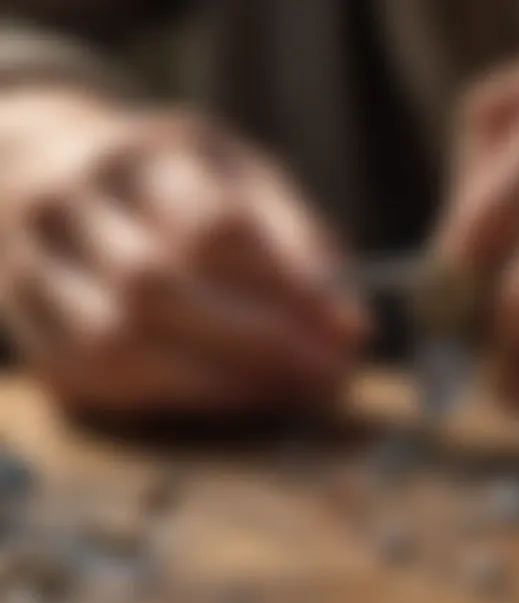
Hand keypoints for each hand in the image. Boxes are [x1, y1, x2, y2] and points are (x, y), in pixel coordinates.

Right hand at [0, 90, 366, 413]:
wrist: (56, 175)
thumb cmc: (177, 186)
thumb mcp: (244, 182)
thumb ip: (300, 243)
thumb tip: (350, 331)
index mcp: (146, 152)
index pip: (217, 226)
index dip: (287, 290)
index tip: (346, 337)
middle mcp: (75, 199)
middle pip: (157, 284)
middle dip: (254, 345)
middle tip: (322, 379)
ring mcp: (33, 261)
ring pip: (116, 340)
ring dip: (215, 384)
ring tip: (281, 394)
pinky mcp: (29, 322)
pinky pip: (93, 374)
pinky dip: (170, 397)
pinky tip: (228, 397)